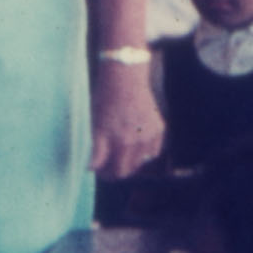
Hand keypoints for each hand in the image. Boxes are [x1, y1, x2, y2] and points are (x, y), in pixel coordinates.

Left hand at [91, 60, 164, 177]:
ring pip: (139, 164)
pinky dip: (144, 153)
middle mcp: (129, 141)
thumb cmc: (105, 99)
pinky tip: (135, 146)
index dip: (100, 172)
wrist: (126, 79)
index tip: (97, 170)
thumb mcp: (94, 122)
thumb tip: (92, 166)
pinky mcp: (159, 132)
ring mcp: (147, 137)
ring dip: (129, 163)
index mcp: (110, 139)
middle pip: (123, 171)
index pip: (105, 168)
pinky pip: (153, 153)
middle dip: (114, 172)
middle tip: (108, 169)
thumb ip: (96, 146)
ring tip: (121, 155)